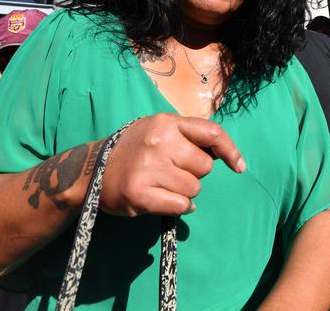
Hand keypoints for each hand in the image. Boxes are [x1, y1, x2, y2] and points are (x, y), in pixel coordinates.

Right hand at [100, 113, 244, 216]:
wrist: (90, 170)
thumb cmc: (132, 149)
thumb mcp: (157, 129)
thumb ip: (186, 135)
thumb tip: (222, 153)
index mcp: (166, 123)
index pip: (211, 132)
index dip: (230, 150)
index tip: (239, 166)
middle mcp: (159, 142)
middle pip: (205, 166)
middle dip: (194, 173)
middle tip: (172, 171)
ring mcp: (149, 168)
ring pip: (194, 188)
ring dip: (184, 191)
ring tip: (163, 184)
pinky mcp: (140, 194)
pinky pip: (181, 205)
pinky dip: (178, 207)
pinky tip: (163, 200)